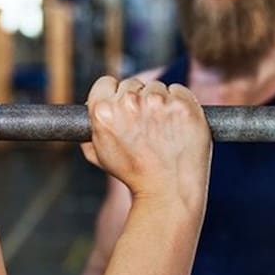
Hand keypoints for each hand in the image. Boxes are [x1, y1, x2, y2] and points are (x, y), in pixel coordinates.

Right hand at [80, 76, 211, 210]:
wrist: (168, 191)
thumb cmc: (134, 175)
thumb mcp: (100, 154)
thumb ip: (90, 129)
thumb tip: (90, 110)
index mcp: (104, 111)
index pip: (106, 83)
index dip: (114, 95)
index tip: (124, 107)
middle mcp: (130, 102)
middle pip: (133, 84)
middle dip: (138, 100)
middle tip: (146, 125)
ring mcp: (159, 102)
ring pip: (157, 87)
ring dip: (160, 102)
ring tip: (163, 130)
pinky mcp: (184, 105)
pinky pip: (180, 91)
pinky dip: (180, 104)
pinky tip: (178, 125)